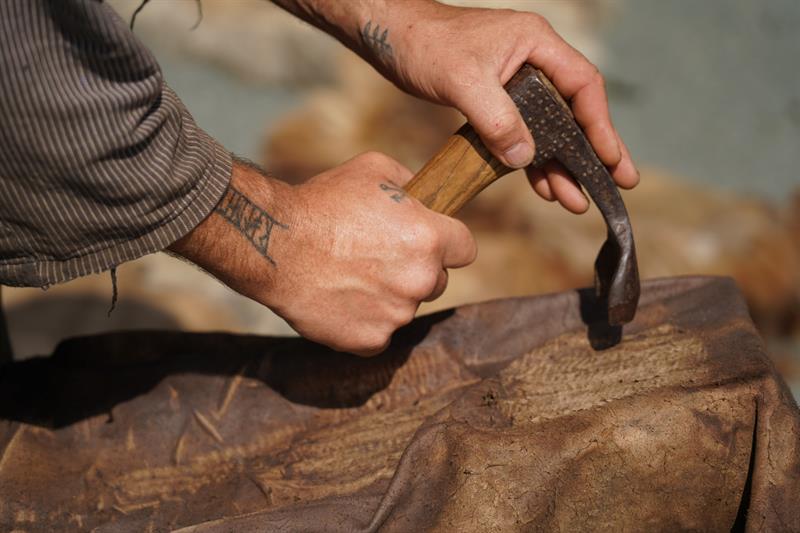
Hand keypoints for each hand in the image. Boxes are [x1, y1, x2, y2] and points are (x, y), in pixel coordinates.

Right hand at [170, 154, 475, 355]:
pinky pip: (379, 332)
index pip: (466, 249)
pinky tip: (340, 298)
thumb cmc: (321, 202)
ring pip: (407, 307)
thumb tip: (426, 195)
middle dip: (416, 271)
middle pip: (438, 281)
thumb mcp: (373, 170)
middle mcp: (421, 280)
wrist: (273, 244)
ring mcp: (396, 315)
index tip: (431, 242)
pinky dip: (364, 321)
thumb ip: (411, 183)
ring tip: (351, 275)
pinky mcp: (370, 341)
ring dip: (389, 296)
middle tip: (379, 257)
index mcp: (429, 238)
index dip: (448, 243)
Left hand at [375, 2, 639, 213]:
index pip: (583, 85)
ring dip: (561, 165)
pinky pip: (523, 134)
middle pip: (574, 111)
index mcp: (536, 44)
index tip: (612, 159)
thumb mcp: (463, 81)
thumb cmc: (426, 44)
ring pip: (549, 129)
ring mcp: (516, 84)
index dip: (600, 124)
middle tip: (619, 184)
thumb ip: (497, 119)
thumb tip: (526, 157)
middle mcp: (533, 62)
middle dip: (594, 151)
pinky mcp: (496, 102)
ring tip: (576, 201)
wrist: (392, 38)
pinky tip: (543, 187)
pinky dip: (532, 162)